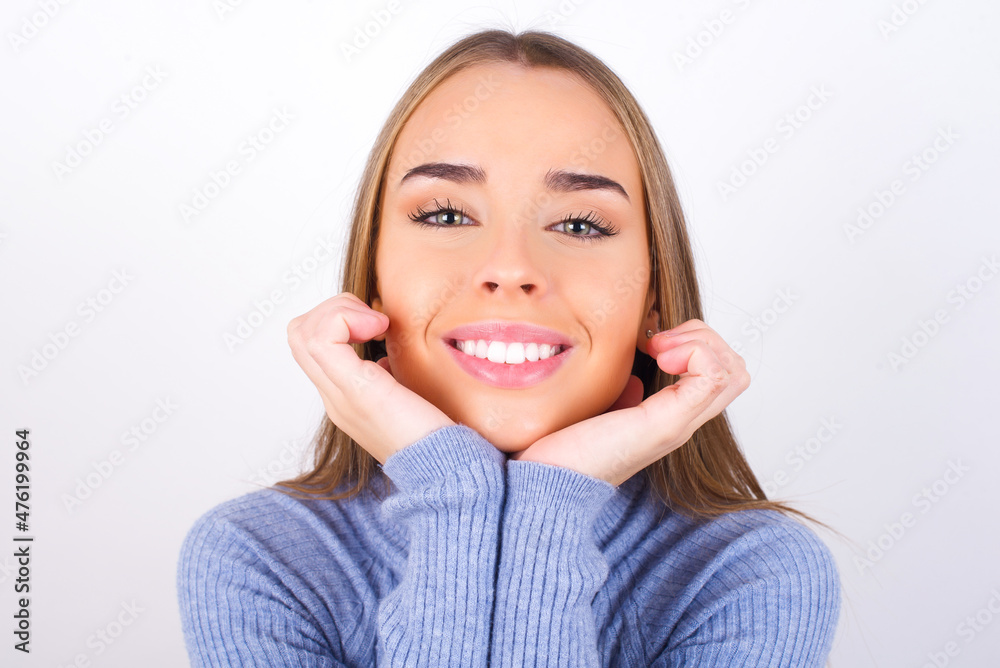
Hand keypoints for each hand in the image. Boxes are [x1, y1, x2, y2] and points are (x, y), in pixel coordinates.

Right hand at [286, 292, 454, 464]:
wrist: (445, 470)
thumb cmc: (436, 435)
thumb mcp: (404, 396)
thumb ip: (387, 376)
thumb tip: (384, 353)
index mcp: (344, 396)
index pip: (310, 344)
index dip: (337, 319)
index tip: (377, 324)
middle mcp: (334, 396)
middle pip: (299, 333)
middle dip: (334, 309)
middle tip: (374, 319)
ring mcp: (340, 395)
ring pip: (302, 332)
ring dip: (340, 311)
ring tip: (377, 324)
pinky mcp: (357, 390)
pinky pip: (322, 340)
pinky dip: (347, 319)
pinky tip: (380, 329)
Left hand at [509, 319, 749, 486]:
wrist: (545, 486)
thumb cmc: (562, 452)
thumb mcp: (598, 413)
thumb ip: (621, 398)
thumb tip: (632, 379)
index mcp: (666, 417)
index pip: (718, 375)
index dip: (695, 343)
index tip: (652, 340)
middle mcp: (679, 422)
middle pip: (734, 371)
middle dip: (703, 337)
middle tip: (658, 340)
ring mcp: (677, 424)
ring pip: (733, 371)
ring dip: (701, 342)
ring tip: (660, 348)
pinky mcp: (666, 425)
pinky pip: (714, 377)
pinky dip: (695, 353)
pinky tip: (659, 356)